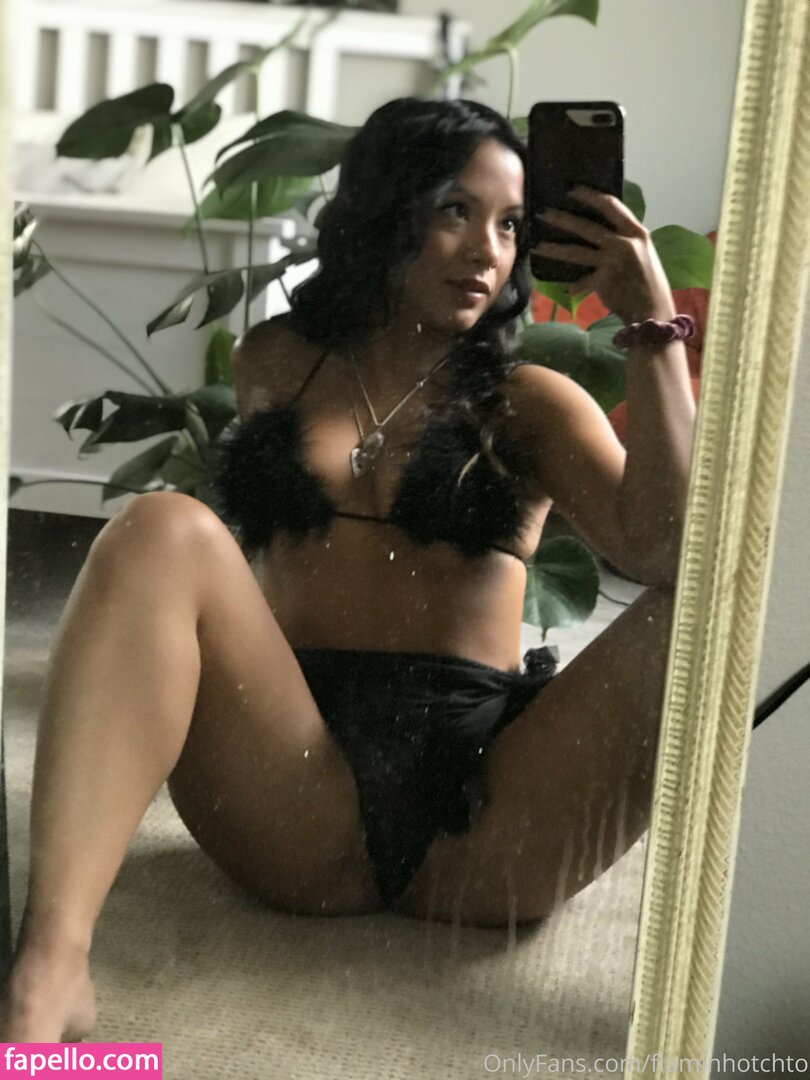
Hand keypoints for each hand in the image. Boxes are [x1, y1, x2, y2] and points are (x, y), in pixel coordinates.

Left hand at [532, 186, 675, 325]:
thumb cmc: (650, 283)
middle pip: (586, 226)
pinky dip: (575, 286)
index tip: (571, 189)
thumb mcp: (644, 253)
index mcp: (637, 232)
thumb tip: (602, 233)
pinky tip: (568, 289)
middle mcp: (624, 243)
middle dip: (561, 218)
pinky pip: (581, 281)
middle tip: (542, 213)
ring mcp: (612, 261)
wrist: (653, 311)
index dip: (589, 195)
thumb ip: (625, 240)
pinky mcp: (603, 280)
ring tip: (537, 246)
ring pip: (576, 251)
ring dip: (554, 249)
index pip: (610, 205)